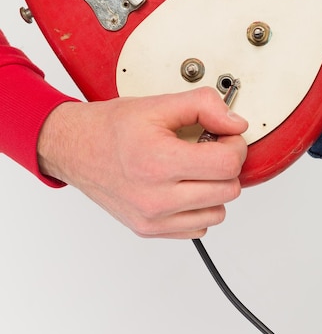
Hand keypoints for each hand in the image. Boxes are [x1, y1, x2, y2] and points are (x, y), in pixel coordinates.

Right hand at [37, 87, 247, 238]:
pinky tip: (184, 188)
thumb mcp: (158, 104)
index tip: (226, 137)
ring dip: (215, 190)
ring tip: (195, 169)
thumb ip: (204, 106)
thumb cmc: (111, 128)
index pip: (227, 165)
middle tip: (210, 150)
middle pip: (228, 190)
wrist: (75, 148)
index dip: (235, 146)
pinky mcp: (148, 229)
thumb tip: (235, 123)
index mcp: (158, 162)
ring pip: (217, 213)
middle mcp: (155, 197)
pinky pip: (197, 229)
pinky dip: (198, 209)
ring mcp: (152, 218)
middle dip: (226, 166)